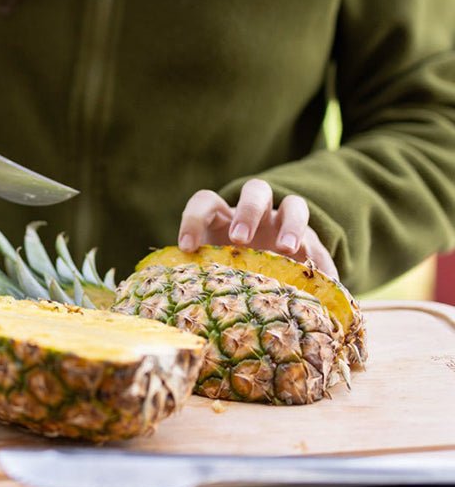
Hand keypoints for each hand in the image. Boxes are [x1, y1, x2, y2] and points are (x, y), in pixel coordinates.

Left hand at [177, 178, 338, 278]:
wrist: (266, 289)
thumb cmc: (227, 278)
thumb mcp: (212, 275)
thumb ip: (198, 278)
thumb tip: (168, 296)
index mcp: (224, 218)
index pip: (206, 202)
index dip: (193, 219)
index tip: (187, 247)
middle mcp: (257, 215)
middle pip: (255, 190)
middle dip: (247, 211)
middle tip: (239, 239)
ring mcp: (287, 226)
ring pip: (294, 205)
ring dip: (291, 224)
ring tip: (285, 248)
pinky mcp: (311, 244)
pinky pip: (318, 243)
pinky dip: (317, 257)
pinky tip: (314, 275)